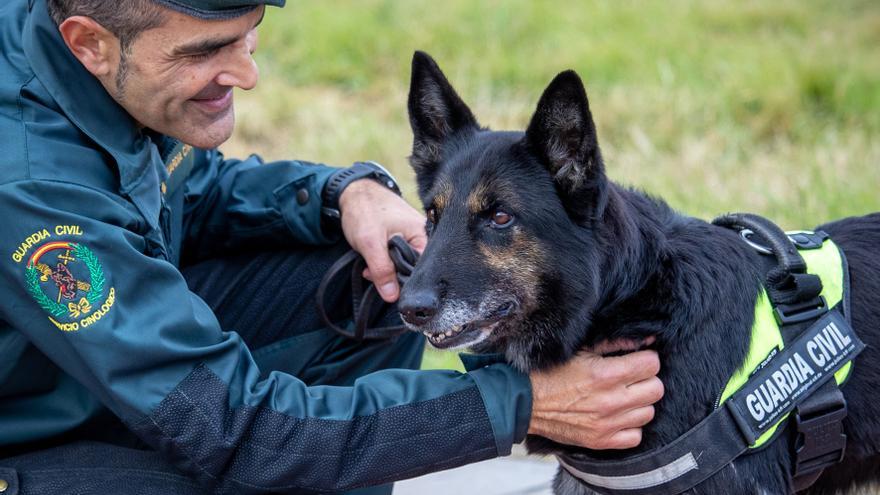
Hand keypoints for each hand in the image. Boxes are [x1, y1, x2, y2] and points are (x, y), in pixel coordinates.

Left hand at [338, 179, 426, 301]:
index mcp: (422, 234)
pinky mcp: (400, 239)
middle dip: (392, 276)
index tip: (390, 288)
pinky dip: (382, 263)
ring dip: (384, 270)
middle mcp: (421, 236)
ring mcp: (411, 237)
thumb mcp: (371, 243)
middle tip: (372, 275)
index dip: (407, 281)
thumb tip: (393, 296)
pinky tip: (370, 263)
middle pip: (413, 268)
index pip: (423, 268)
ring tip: (368, 267)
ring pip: (402, 265)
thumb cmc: (365, 210)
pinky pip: (396, 258)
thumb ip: (382, 270)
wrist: (351, 192)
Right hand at [527, 346, 662, 449]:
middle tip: (632, 376)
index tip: (636, 359)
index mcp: (605, 374)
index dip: (646, 358)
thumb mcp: (581, 350)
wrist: (525, 401)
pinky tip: (619, 415)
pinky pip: (635, 436)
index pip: (652, 364)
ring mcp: (607, 424)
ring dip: (639, 402)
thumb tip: (646, 339)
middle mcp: (610, 401)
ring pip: (648, 412)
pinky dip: (630, 426)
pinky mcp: (601, 441)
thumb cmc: (551, 372)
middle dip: (647, 379)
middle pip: (656, 389)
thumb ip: (615, 343)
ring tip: (624, 395)